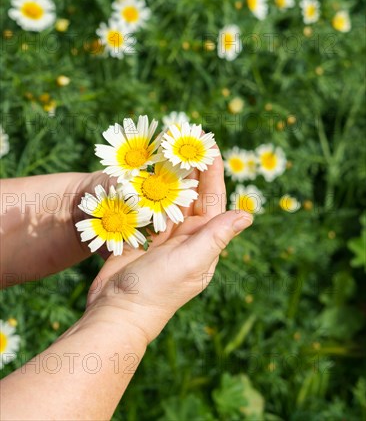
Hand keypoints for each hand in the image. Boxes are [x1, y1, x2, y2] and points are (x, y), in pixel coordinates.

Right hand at [83, 152, 252, 344]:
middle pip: (192, 193)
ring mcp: (163, 235)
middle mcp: (187, 235)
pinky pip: (148, 207)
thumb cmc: (158, 289)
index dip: (213, 170)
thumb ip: (217, 236)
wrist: (117, 312)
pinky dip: (148, 189)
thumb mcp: (193, 261)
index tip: (210, 143)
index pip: (214, 198)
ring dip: (169, 173)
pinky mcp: (141, 236)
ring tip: (166, 147)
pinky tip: (144, 171)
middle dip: (190, 166)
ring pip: (170, 196)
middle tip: (186, 138)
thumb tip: (248, 214)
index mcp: (204, 240)